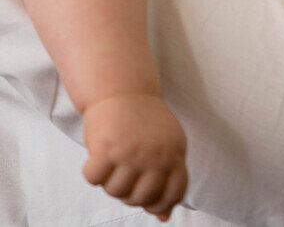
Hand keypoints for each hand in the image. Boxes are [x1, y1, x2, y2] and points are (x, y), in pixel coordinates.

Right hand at [82, 92, 187, 220]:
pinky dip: (91, 171)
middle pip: (142, 199)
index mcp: (176, 151)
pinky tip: (96, 155)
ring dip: (108, 181)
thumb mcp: (165, 144)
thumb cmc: (143, 121)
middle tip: (122, 174)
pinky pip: (94, 179)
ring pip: (115, 191)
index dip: (160, 204)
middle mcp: (157, 154)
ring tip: (111, 160)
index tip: (148, 199)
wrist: (122, 86)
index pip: (174, 194)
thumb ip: (166, 178)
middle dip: (128, 194)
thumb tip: (164, 218)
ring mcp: (133, 152)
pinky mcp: (108, 147)